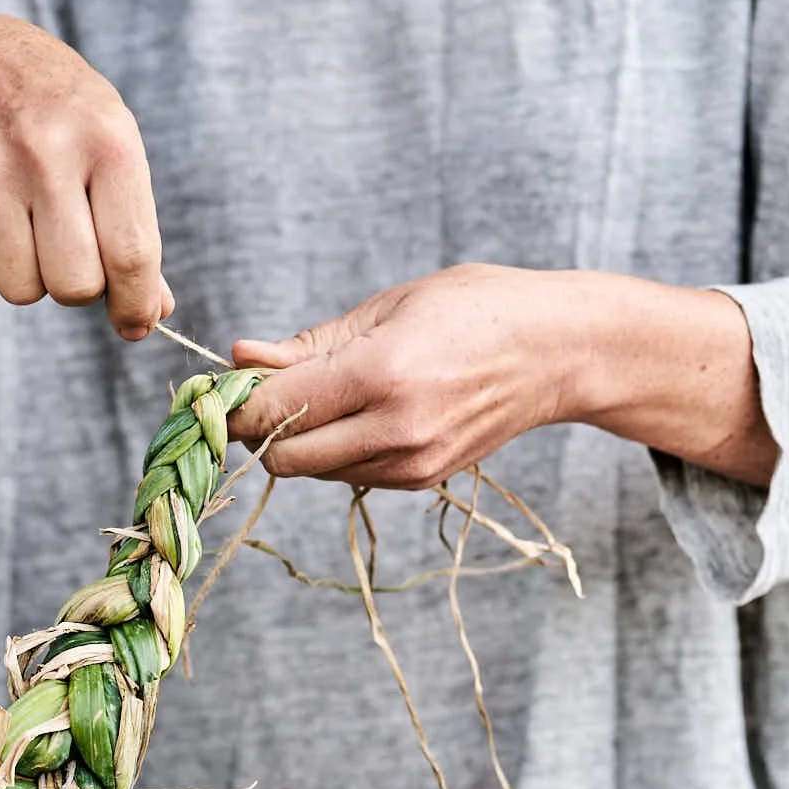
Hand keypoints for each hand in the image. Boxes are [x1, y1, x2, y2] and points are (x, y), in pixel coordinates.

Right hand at [0, 16, 172, 358]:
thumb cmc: (60, 117)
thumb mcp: (112, 148)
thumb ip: (134, 232)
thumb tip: (154, 313)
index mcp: (109, 140)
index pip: (131, 254)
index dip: (136, 304)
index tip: (134, 322)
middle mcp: (48, 151)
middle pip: (74, 285)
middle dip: (76, 285)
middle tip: (68, 251)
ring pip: (21, 290)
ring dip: (27, 277)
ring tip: (25, 228)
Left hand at [225, 265, 572, 490]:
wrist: (559, 352)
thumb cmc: (475, 309)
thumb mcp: (390, 307)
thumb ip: (310, 343)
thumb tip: (240, 357)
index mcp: (381, 375)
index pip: (273, 411)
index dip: (237, 401)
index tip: (228, 383)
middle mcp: (394, 429)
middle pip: (282, 456)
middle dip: (259, 429)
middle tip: (264, 392)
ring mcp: (410, 463)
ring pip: (311, 471)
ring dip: (297, 441)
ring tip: (322, 394)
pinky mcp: (420, 480)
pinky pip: (347, 474)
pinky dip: (334, 450)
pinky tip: (359, 413)